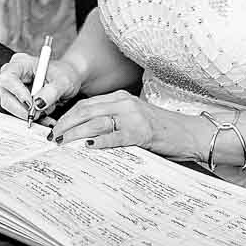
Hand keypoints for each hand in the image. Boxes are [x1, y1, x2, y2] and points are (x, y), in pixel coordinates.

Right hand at [0, 50, 85, 120]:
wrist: (69, 79)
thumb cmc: (65, 74)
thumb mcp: (63, 82)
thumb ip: (52, 92)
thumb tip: (38, 103)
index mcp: (21, 63)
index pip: (8, 78)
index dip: (17, 93)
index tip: (31, 104)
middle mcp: (14, 75)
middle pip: (6, 97)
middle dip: (24, 109)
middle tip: (40, 112)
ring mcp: (14, 89)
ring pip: (12, 108)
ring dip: (31, 114)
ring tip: (48, 109)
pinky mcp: (18, 101)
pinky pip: (20, 115)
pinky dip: (34, 119)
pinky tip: (46, 116)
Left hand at [48, 92, 202, 158]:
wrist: (192, 133)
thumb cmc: (162, 131)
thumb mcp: (134, 120)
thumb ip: (113, 123)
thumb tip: (84, 138)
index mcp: (120, 99)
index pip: (86, 105)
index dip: (67, 116)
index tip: (55, 129)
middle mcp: (124, 103)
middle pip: (86, 111)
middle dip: (65, 124)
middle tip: (53, 138)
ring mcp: (134, 116)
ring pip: (96, 122)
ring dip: (76, 134)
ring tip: (63, 144)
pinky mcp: (143, 132)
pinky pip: (116, 136)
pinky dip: (100, 141)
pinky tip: (87, 147)